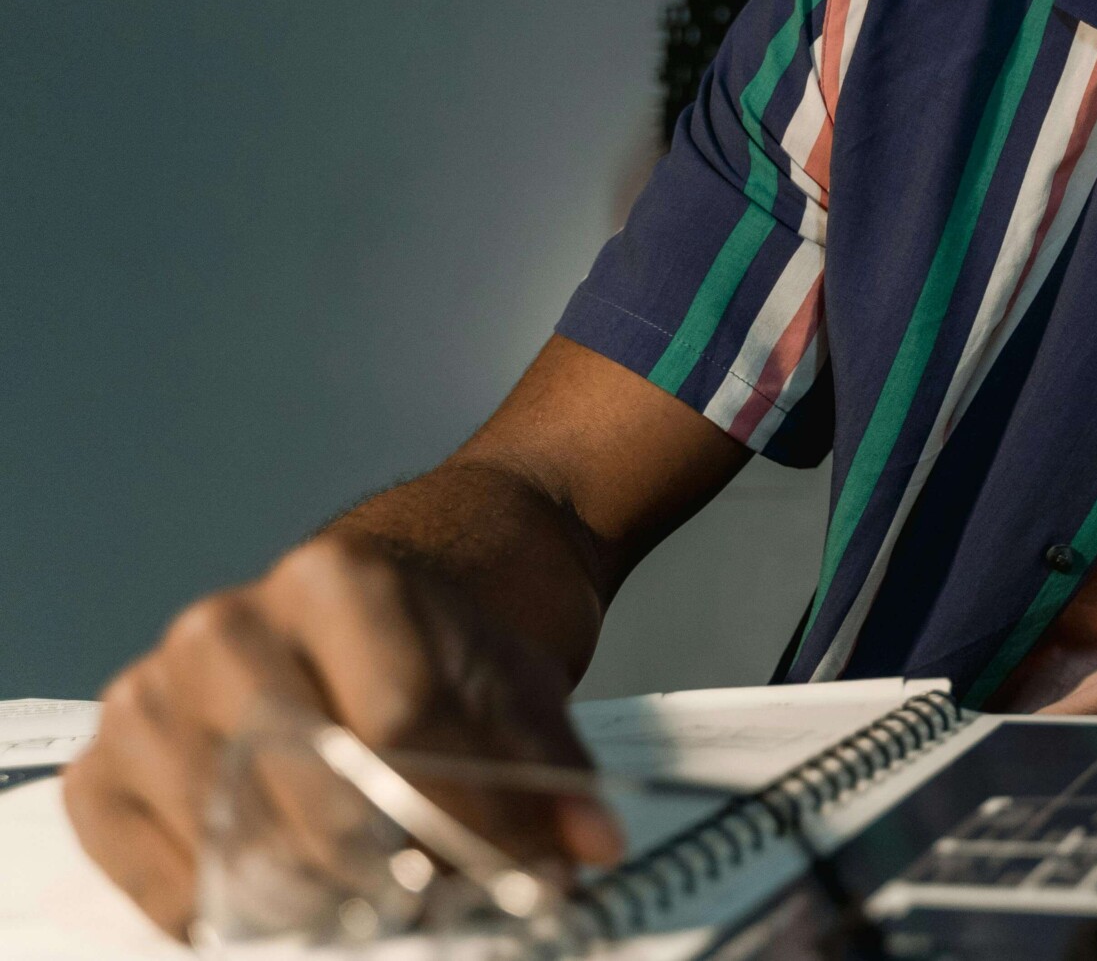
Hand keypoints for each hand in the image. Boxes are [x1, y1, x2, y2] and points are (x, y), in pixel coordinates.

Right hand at [63, 531, 621, 937]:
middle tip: (451, 900)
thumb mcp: (514, 680)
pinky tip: (300, 908)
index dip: (475, 815)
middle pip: (317, 794)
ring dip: (327, 902)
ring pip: (241, 846)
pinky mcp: (104, 770)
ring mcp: (153, 697)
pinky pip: (167, 882)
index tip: (531, 873)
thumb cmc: (435, 645)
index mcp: (334, 581)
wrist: (372, 603)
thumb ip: (550, 764)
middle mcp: (227, 628)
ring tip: (387, 906)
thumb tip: (589, 845)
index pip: (403, 722)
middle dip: (401, 872)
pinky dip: (237, 918)